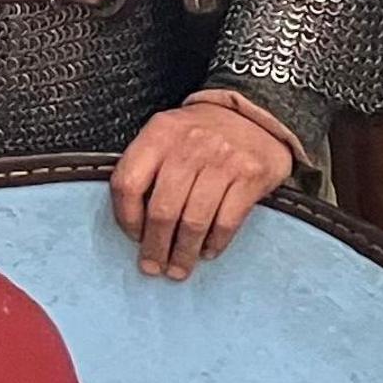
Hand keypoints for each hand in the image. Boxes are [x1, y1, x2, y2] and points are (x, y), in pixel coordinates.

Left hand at [109, 101, 294, 280]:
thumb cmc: (202, 134)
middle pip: (162, 209)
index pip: (128, 182)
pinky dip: (215, 243)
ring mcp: (223, 160)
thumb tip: (135, 223)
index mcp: (160, 133)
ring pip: (194, 221)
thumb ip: (148, 167)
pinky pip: (226, 221)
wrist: (256, 114)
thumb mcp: (167, 134)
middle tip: (154, 267)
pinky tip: (208, 251)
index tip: (133, 237)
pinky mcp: (250, 175)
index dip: (126, 218)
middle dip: (155, 247)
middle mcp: (189, 144)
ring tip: (179, 268)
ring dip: (184, 253)